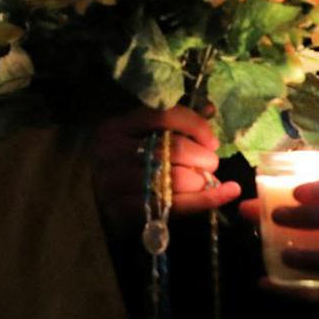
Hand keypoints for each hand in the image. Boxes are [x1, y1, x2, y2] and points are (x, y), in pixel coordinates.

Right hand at [91, 105, 239, 232]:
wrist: (93, 200)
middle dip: (203, 157)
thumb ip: (172, 125)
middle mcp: (112, 151)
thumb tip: (211, 109)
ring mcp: (116, 181)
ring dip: (202, 181)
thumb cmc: (125, 164)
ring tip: (207, 181)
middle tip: (212, 164)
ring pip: (175, 179)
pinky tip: (225, 194)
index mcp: (117, 127)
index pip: (163, 116)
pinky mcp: (125, 209)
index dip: (195, 126)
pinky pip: (175, 205)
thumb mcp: (139, 138)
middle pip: (173, 149)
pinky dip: (206, 200)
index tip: (212, 141)